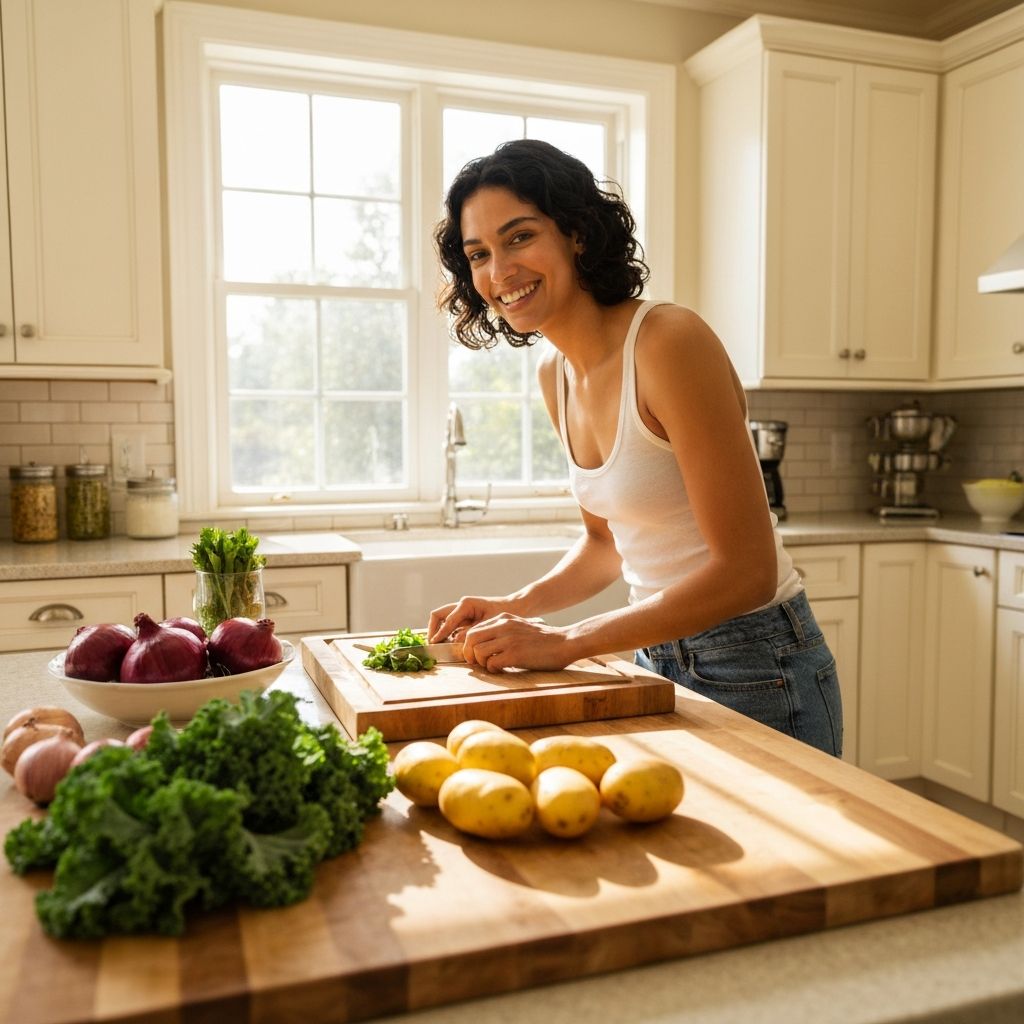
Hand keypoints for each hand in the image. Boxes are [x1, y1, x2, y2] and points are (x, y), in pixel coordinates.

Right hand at [428, 596, 513, 643]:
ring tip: (439, 645)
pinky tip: (450, 644)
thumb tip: (455, 639)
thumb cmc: (504, 613)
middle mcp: (461, 606)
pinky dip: (447, 633)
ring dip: (439, 631)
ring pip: (442, 619)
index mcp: (466, 604)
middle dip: (433, 629)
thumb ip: (471, 632)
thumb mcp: (488, 624)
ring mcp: (462, 611)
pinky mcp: (465, 617)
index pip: (447, 620)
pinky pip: (451, 625)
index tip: (434, 644)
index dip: (440, 633)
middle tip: (432, 643)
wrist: (515, 607)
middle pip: (438, 615)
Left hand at [460, 614, 577, 671]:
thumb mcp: (519, 627)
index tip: (475, 655)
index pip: (473, 630)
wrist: (565, 642)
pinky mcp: (515, 654)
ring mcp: (509, 640)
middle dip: (469, 654)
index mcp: (503, 619)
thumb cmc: (543, 640)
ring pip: (478, 651)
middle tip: (477, 664)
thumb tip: (483, 646)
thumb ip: (502, 632)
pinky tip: (503, 670)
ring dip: (482, 663)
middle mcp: (504, 626)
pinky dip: (493, 669)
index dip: (469, 645)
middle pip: (470, 639)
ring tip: (493, 666)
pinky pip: (492, 663)